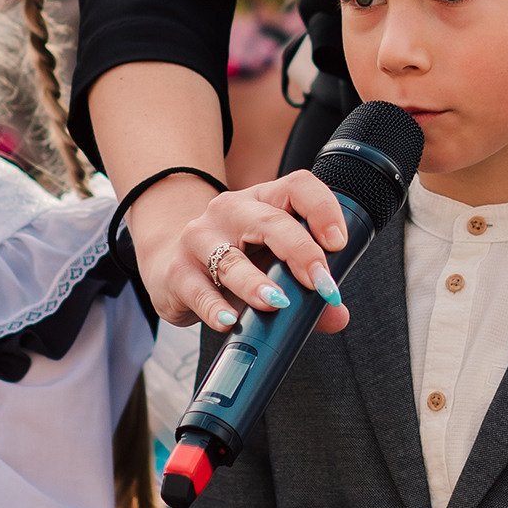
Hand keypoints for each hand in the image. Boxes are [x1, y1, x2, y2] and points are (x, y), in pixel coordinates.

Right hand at [131, 171, 352, 337]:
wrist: (169, 261)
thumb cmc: (233, 260)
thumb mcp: (270, 265)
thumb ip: (306, 290)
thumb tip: (337, 316)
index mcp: (263, 200)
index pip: (297, 186)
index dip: (322, 209)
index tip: (339, 244)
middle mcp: (231, 211)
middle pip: (270, 221)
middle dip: (300, 252)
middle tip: (320, 283)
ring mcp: (200, 238)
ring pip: (231, 259)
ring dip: (256, 283)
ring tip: (277, 303)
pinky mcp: (177, 271)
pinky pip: (198, 290)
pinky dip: (215, 308)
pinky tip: (229, 321)